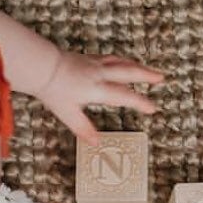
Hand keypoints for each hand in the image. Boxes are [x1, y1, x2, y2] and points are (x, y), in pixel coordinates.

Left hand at [38, 53, 163, 141]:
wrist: (41, 66)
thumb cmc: (53, 90)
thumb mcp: (67, 114)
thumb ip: (83, 129)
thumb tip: (97, 144)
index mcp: (97, 89)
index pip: (124, 96)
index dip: (141, 103)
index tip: (153, 108)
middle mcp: (100, 74)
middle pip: (128, 72)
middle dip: (147, 75)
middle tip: (162, 78)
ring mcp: (95, 64)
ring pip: (121, 62)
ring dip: (137, 66)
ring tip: (148, 70)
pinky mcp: (88, 58)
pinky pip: (111, 58)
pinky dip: (122, 61)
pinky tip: (123, 63)